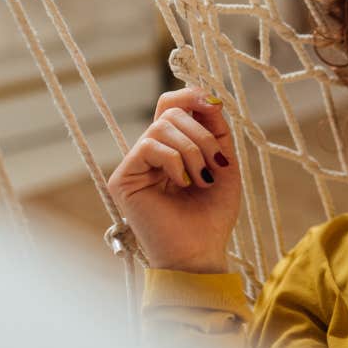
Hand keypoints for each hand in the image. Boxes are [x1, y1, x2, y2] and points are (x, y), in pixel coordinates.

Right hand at [107, 86, 242, 272]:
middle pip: (172, 111)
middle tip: (215, 165)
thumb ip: (216, 130)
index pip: (172, 105)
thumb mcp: (224, 163)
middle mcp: (151, 153)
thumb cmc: (213, 215)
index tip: (214, 104)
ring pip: (163, 125)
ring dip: (193, 150)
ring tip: (202, 180)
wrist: (200, 252)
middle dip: (203, 134)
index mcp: (173, 148)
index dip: (191, 96)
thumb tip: (207, 97)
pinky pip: (150, 144)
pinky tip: (181, 184)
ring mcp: (135, 164)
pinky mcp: (123, 177)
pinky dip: (175, 161)